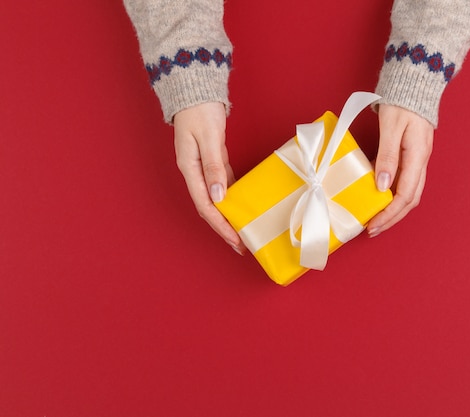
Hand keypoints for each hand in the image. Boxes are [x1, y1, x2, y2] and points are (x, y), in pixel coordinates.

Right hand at [173, 102, 245, 254]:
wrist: (195, 90)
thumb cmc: (200, 110)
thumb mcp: (209, 138)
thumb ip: (214, 167)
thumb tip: (219, 196)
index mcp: (190, 169)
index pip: (206, 205)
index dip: (220, 225)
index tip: (235, 240)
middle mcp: (194, 172)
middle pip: (209, 207)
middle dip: (224, 227)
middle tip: (240, 244)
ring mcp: (202, 166)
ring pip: (215, 198)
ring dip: (227, 215)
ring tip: (242, 230)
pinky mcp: (212, 159)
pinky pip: (221, 184)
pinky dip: (231, 197)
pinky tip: (242, 204)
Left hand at [367, 104, 433, 236]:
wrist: (416, 80)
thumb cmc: (402, 101)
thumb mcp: (390, 127)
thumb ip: (387, 157)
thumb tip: (382, 186)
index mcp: (417, 156)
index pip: (404, 196)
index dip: (389, 214)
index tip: (372, 225)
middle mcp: (421, 161)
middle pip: (410, 200)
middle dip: (392, 218)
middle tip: (372, 229)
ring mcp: (419, 158)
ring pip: (410, 192)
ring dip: (394, 208)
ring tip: (375, 218)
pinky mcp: (413, 154)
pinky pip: (406, 180)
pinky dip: (393, 193)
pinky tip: (378, 195)